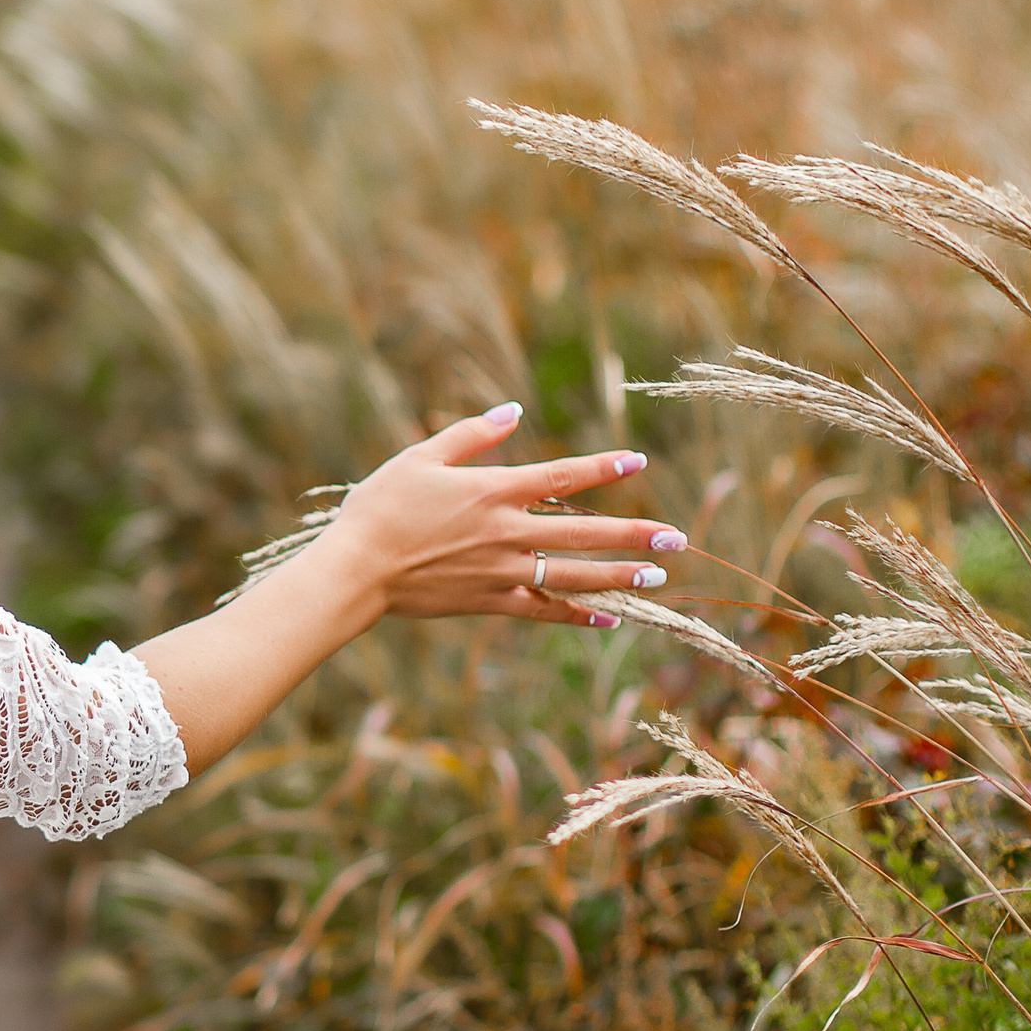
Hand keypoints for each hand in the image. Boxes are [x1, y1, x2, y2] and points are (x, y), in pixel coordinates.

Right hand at [309, 402, 685, 629]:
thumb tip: (513, 413)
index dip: (602, 469)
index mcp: (492, 490)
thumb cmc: (379, 509)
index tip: (637, 463)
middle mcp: (506, 531)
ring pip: (573, 573)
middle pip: (583, 531)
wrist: (356, 570)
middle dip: (633, 534)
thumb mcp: (419, 459)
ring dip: (618, 576)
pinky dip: (575, 614)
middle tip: (675, 538)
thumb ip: (471, 435)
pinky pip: (542, 609)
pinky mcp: (488, 601)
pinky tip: (606, 617)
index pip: (561, 476)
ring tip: (656, 576)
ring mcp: (500, 570)